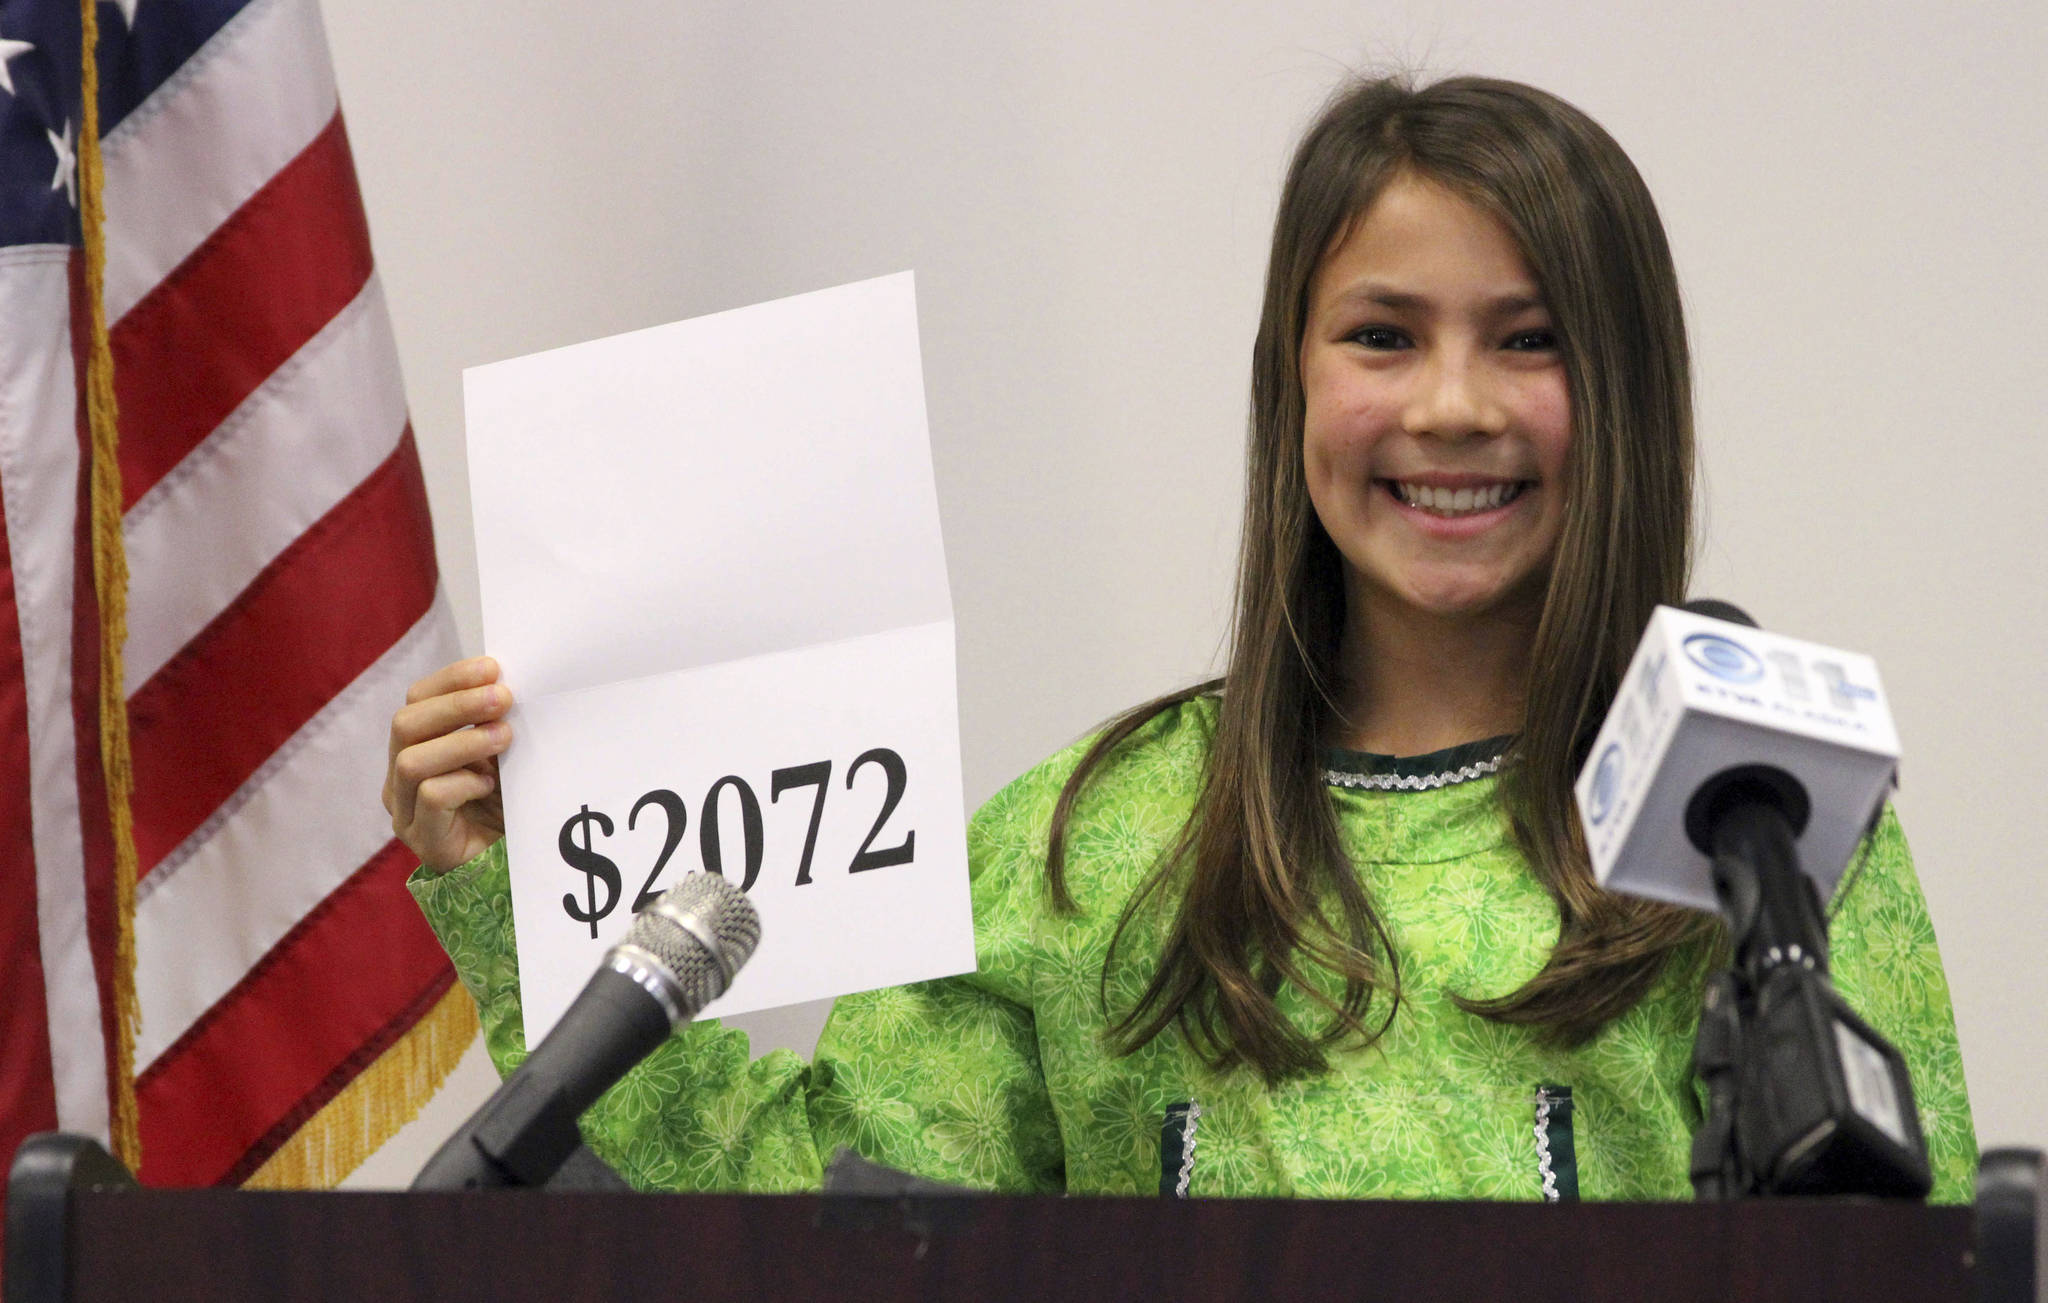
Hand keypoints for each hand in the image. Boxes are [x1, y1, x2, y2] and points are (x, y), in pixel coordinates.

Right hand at [385, 657, 512, 870]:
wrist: (512, 868)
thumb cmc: (505, 805)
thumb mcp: (498, 755)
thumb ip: (492, 722)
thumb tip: (505, 680)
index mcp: (413, 748)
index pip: (415, 700)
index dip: (450, 679)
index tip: (491, 667)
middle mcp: (399, 778)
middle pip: (405, 724)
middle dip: (457, 704)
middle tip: (503, 698)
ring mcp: (404, 810)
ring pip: (412, 760)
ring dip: (463, 742)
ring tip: (503, 738)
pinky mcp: (422, 838)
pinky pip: (429, 797)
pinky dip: (462, 783)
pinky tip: (489, 785)